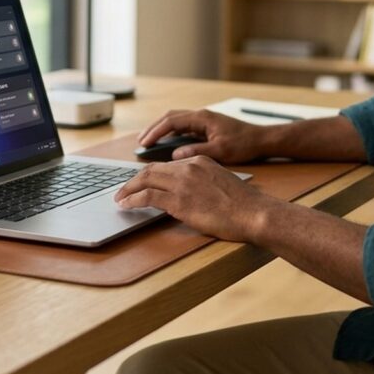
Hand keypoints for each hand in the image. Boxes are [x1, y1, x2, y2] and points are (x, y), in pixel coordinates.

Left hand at [114, 156, 277, 241]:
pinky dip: (133, 199)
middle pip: (151, 169)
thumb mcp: (222, 182)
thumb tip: (190, 193)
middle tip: (123, 190)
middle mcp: (189, 167)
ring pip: (145, 180)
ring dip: (128, 189)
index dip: (150, 174)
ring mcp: (183, 183)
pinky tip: (126, 205)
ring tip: (119, 198)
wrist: (254, 212)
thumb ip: (203, 181)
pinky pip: (148, 197)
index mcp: (199, 161)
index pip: (166, 165)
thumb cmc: (244, 205)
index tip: (140, 181)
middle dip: (133, 180)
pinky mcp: (179, 201)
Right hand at [138, 109, 270, 163]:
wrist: (262, 139)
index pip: (172, 121)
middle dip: (154, 129)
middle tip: (141, 142)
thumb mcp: (221, 151)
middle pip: (170, 118)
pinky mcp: (206, 128)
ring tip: (148, 144)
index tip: (144, 143)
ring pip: (176, 122)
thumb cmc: (245, 143)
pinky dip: (172, 135)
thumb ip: (197, 152)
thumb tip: (175, 155)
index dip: (155, 131)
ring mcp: (203, 121)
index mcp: (202, 118)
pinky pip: (184, 128)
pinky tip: (167, 146)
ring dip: (162, 131)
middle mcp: (201, 116)